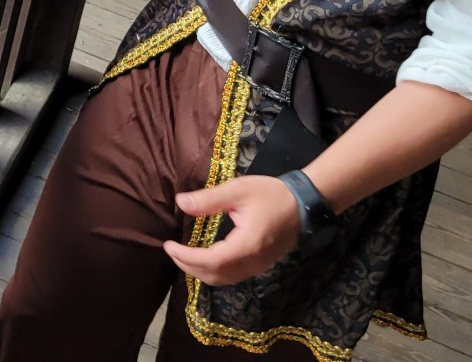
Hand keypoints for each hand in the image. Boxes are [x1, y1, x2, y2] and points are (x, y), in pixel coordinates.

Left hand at [162, 175, 301, 285]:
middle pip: (214, 275)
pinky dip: (214, 272)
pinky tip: (205, 259)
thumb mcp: (238, 190)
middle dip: (188, 266)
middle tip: (171, 251)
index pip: (210, 260)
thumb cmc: (271, 193)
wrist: (303, 203)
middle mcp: (252, 262)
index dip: (186, 257)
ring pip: (223, 280)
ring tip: (183, 256)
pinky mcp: (261, 266)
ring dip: (200, 272)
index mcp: (246, 244)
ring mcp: (258, 267)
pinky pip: (233, 277)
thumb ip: (209, 199)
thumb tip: (181, 202)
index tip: (168, 245)